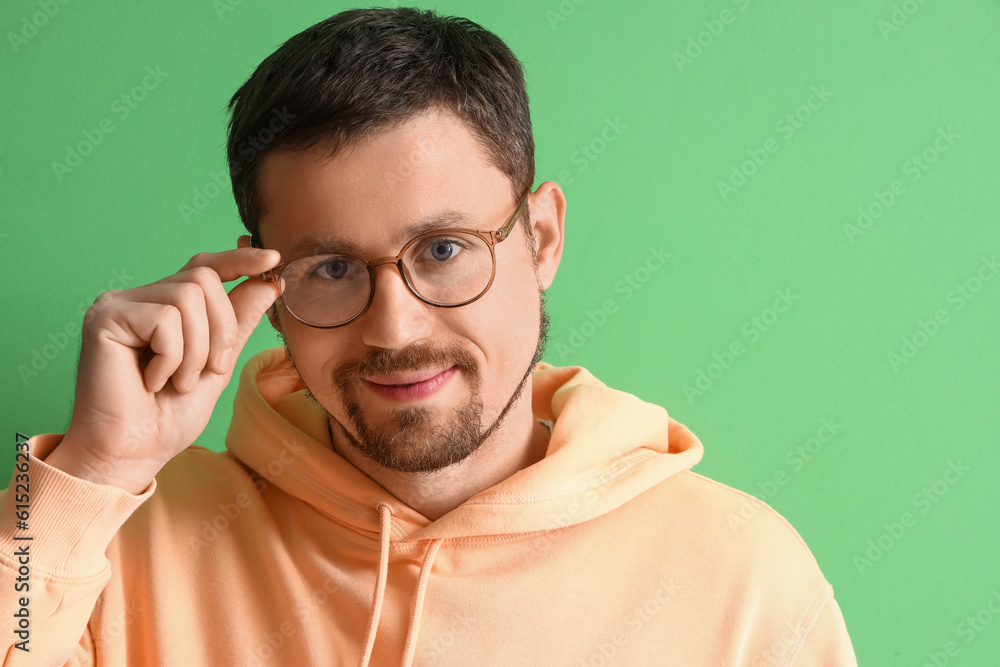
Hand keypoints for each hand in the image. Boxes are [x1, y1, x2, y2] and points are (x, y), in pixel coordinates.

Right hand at [44, 239, 282, 493]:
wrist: (132, 454)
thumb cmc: (168, 416)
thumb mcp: (218, 364)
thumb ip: (239, 321)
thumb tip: (269, 280)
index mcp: (164, 306)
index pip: (205, 267)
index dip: (240, 260)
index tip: (274, 259)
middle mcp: (139, 298)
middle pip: (204, 278)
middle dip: (222, 328)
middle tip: (210, 370)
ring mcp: (118, 305)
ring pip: (187, 296)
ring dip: (196, 349)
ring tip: (177, 382)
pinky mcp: (104, 317)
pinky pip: (164, 318)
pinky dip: (171, 356)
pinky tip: (151, 381)